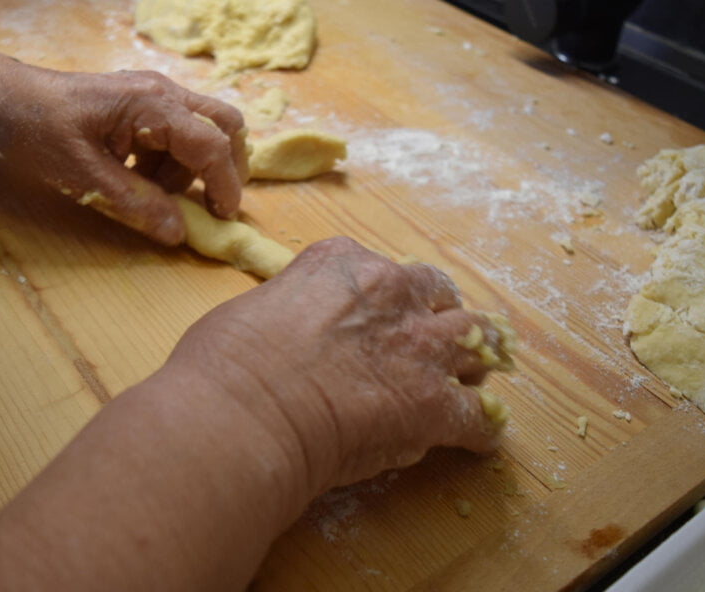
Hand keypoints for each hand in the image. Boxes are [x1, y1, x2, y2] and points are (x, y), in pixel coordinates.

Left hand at [0, 56, 247, 244]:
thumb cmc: (35, 127)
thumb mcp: (80, 174)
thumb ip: (133, 203)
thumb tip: (178, 233)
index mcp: (152, 104)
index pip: (211, 144)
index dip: (224, 185)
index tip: (223, 220)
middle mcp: (162, 92)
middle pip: (224, 126)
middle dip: (226, 168)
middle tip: (211, 205)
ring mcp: (153, 94)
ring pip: (201, 133)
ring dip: (188, 170)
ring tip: (148, 194)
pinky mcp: (141, 105)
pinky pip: (175, 134)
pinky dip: (169, 162)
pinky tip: (135, 178)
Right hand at [165, 237, 507, 496]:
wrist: (241, 415)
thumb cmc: (225, 364)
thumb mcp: (254, 308)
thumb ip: (292, 311)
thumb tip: (289, 337)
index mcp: (344, 263)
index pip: (384, 272)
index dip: (386, 301)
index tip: (379, 322)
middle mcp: (392, 292)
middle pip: (439, 296)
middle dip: (437, 320)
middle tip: (430, 346)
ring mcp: (420, 347)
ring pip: (478, 341)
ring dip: (473, 362)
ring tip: (469, 383)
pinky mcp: (435, 404)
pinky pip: (479, 417)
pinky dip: (479, 430)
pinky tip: (475, 441)